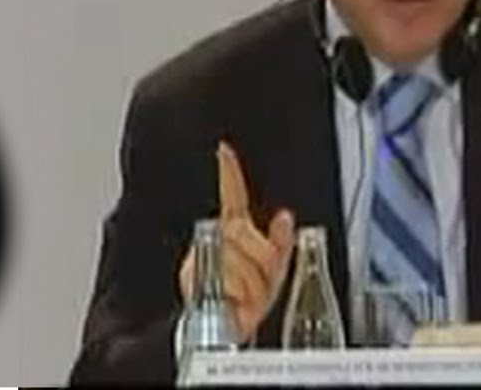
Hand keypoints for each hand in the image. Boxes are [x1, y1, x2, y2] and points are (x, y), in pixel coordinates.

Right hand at [177, 140, 295, 342]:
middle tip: (261, 287)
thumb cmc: (246, 302)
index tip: (224, 149)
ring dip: (252, 287)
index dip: (228, 172)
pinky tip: (233, 304)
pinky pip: (226, 283)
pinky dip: (237, 298)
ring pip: (239, 262)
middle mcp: (217, 239)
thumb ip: (281, 243)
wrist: (221, 330)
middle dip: (263, 263)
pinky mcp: (194, 280)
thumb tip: (286, 218)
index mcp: (235, 231)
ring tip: (246, 299)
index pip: (232, 195)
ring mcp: (203, 259)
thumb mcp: (274, 272)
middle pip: (246, 235)